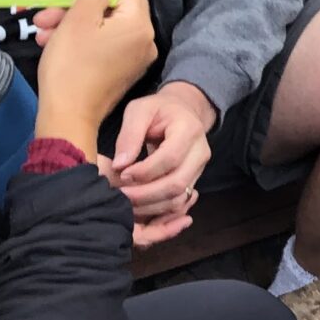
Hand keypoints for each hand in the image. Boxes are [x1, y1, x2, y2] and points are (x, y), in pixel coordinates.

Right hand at [31, 0, 158, 152]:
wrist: (67, 117)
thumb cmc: (71, 64)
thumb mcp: (79, 18)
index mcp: (139, 24)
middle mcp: (144, 40)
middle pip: (110, 7)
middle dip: (74, 7)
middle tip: (46, 15)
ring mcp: (134, 58)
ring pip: (102, 27)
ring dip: (70, 23)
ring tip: (41, 31)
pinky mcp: (121, 71)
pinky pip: (103, 45)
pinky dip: (79, 40)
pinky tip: (50, 43)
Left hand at [111, 80, 216, 246]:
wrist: (182, 111)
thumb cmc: (157, 109)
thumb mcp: (139, 110)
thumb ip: (129, 135)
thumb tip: (119, 165)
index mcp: (189, 129)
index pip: (170, 158)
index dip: (144, 171)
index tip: (121, 174)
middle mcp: (200, 152)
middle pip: (177, 183)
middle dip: (146, 194)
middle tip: (121, 196)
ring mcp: (200, 169)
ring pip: (179, 197)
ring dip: (151, 205)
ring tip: (127, 203)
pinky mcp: (194, 180)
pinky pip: (180, 202)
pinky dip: (160, 210)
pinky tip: (141, 206)